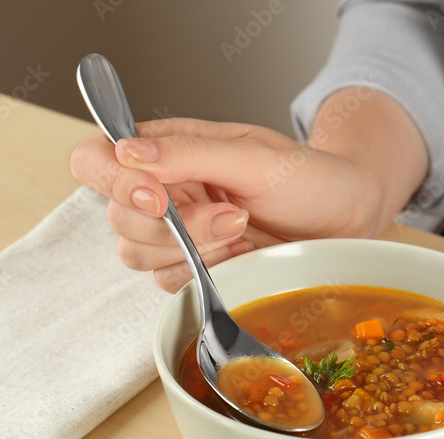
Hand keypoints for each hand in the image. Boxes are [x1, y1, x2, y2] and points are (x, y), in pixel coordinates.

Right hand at [70, 117, 382, 291]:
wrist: (347, 218)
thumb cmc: (309, 177)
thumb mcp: (255, 157)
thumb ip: (190, 152)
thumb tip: (128, 151)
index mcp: (167, 149)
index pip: (96, 159)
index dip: (112, 183)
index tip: (158, 197)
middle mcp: (163, 189)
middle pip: (117, 218)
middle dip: (176, 226)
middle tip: (233, 216)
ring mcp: (177, 232)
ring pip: (137, 255)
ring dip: (192, 251)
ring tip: (243, 232)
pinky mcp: (195, 267)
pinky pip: (168, 283)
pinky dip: (203, 275)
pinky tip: (241, 256)